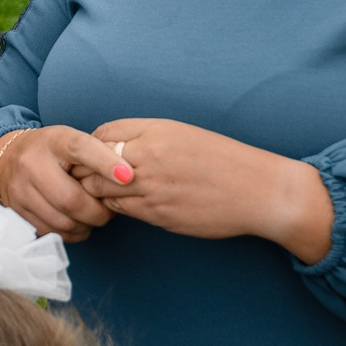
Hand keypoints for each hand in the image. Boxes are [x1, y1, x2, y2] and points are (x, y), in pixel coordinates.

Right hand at [0, 126, 119, 241]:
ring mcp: (21, 190)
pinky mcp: (17, 212)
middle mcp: (32, 164)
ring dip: (86, 224)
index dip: (106, 163)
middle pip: (71, 199)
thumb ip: (95, 154)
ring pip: (63, 221)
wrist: (5, 160)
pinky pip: (52, 233)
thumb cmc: (50, 151)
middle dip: (98, 211)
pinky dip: (72, 233)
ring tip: (93, 216)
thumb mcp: (69, 140)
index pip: (81, 148)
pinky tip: (77, 223)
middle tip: (109, 210)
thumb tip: (128, 176)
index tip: (128, 176)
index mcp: (53, 141)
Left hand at [84, 118, 334, 259]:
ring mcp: (152, 187)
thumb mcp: (184, 134)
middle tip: (91, 178)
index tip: (96, 155)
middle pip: (93, 163)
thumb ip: (147, 137)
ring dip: (98, 192)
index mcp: (157, 131)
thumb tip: (114, 147)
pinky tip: (128, 205)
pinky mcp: (158, 214)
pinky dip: (117, 208)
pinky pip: (121, 210)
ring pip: (101, 190)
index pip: (102, 134)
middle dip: (87, 171)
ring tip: (106, 193)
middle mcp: (150, 155)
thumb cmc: (223, 160)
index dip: (93, 146)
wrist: (258, 191)